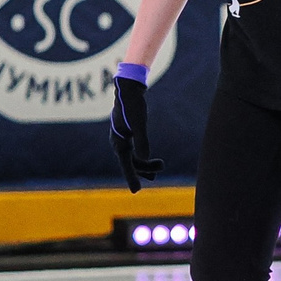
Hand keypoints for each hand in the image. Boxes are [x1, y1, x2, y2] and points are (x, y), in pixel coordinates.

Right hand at [109, 73, 158, 192]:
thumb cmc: (133, 105)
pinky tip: (149, 157)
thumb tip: (144, 158)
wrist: (128, 89)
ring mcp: (121, 138)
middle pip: (131, 163)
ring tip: (161, 165)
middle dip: (145, 169)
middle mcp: (118, 142)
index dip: (132, 178)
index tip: (136, 191)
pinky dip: (142, 156)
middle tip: (162, 166)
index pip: (126, 165)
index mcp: (119, 142)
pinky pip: (132, 151)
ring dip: (145, 163)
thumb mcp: (139, 123)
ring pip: (132, 158)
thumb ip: (142, 141)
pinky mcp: (126, 134)